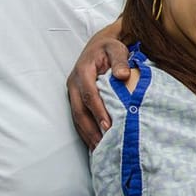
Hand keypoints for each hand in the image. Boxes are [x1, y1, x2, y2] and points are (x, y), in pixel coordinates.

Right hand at [66, 34, 129, 149]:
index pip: (90, 95)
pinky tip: (94, 142)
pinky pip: (78, 116)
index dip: (98, 111)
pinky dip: (85, 130)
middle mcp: (74, 83)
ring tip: (99, 149)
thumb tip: (122, 75)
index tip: (108, 125)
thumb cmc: (110, 49)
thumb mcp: (117, 49)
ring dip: (87, 133)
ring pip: (77, 116)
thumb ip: (120, 61)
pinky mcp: (76, 98)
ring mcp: (73, 92)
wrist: (99, 46)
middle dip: (90, 128)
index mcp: (83, 72)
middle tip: (102, 144)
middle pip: (79, 110)